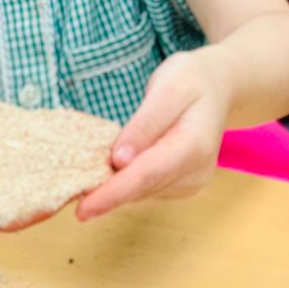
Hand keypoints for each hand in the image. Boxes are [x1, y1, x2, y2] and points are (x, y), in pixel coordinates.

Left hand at [75, 48, 231, 220]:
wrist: (220, 85)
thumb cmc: (191, 79)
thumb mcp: (167, 88)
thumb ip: (145, 124)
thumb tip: (119, 160)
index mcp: (194, 146)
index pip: (146, 176)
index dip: (113, 194)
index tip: (83, 208)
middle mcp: (196, 171)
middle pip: (143, 189)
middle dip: (106, 197)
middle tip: (68, 199)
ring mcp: (192, 180)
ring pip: (144, 193)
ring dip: (113, 192)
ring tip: (80, 188)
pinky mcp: (183, 182)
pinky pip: (148, 188)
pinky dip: (125, 185)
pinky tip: (105, 178)